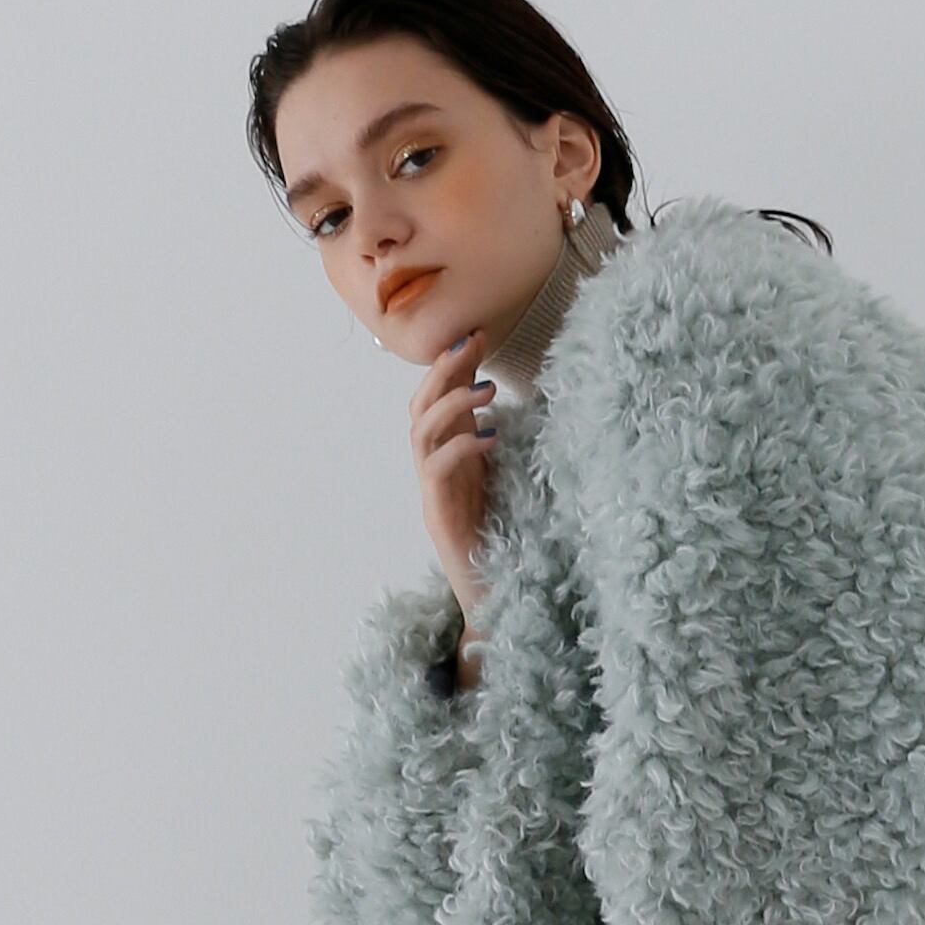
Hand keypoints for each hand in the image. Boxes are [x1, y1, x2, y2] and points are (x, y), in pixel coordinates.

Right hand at [409, 330, 495, 620]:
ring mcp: (431, 489)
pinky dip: (461, 446)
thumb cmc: (497, 534)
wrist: (488, 592)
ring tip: (489, 389)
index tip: (476, 333)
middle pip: (420, 405)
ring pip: (422, 431)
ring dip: (454, 403)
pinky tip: (490, 436)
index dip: (450, 364)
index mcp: (446, 453)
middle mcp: (432, 466)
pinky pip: (437, 469)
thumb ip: (493, 440)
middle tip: (473, 344)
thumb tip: (504, 398)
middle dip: (445, 370)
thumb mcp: (498, 476)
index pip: (436, 397)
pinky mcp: (437, 512)